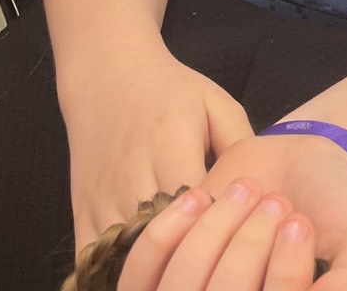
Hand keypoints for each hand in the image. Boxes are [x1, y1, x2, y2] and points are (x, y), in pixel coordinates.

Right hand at [61, 47, 253, 255]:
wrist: (108, 75)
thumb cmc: (171, 91)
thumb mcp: (216, 105)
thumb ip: (243, 146)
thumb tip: (265, 196)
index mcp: (170, 143)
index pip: (201, 206)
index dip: (224, 226)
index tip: (241, 232)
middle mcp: (133, 174)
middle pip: (167, 236)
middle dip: (195, 249)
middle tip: (219, 255)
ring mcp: (103, 199)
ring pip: (132, 254)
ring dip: (161, 262)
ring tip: (189, 265)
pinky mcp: (81, 214)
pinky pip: (96, 261)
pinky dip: (121, 271)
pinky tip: (149, 270)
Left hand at [116, 134, 346, 290]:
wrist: (304, 159)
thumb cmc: (341, 209)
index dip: (284, 278)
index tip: (300, 224)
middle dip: (249, 249)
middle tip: (278, 204)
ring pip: (182, 289)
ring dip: (216, 232)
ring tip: (250, 193)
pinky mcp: (162, 274)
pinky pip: (144, 272)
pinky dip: (170, 230)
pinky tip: (203, 197)